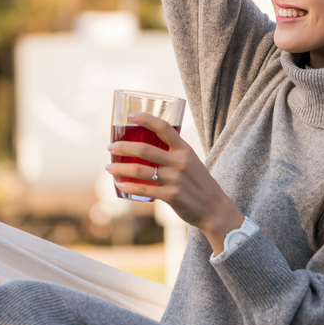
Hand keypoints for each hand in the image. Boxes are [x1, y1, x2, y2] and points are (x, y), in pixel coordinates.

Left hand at [106, 112, 244, 254]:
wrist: (214, 208)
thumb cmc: (199, 183)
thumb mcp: (191, 162)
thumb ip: (173, 154)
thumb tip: (147, 149)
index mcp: (185, 149)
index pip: (164, 127)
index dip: (146, 119)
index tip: (131, 116)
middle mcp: (179, 162)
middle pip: (144, 149)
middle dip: (123, 147)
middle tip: (110, 147)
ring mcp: (175, 179)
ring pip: (140, 170)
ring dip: (120, 168)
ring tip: (109, 167)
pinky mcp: (172, 196)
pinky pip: (145, 189)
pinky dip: (130, 187)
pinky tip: (120, 185)